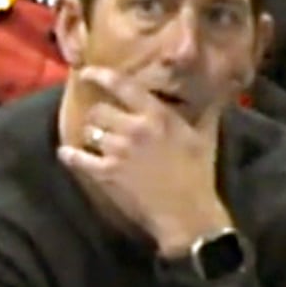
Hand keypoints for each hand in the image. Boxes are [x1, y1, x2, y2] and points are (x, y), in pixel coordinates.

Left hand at [57, 68, 232, 254]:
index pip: (123, 85)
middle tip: (105, 125)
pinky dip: (70, 155)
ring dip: (90, 136)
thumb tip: (217, 91)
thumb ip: (204, 112)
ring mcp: (118, 150)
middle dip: (99, 117)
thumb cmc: (198, 175)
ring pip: (88, 131)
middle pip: (99, 110)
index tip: (87, 73)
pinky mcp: (105, 173)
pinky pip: (77, 158)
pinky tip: (67, 154)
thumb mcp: (204, 138)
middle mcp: (135, 128)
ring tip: (97, 142)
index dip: (100, 75)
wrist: (187, 213)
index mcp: (158, 116)